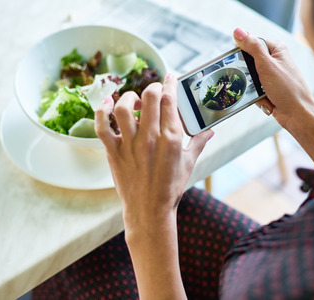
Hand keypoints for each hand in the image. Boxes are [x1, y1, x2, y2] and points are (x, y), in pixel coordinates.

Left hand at [95, 75, 212, 231]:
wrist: (150, 210)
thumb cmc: (171, 188)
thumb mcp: (189, 163)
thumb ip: (199, 143)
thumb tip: (210, 131)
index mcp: (171, 138)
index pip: (170, 100)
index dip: (170, 83)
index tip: (170, 77)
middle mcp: (150, 138)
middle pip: (149, 96)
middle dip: (153, 87)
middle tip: (155, 90)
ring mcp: (130, 145)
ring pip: (123, 107)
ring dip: (129, 97)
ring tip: (135, 102)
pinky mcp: (114, 152)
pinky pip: (102, 126)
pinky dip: (102, 111)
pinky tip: (108, 104)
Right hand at [234, 28, 313, 170]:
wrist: (298, 114)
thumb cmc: (288, 90)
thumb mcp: (267, 65)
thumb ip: (252, 47)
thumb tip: (238, 31)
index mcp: (277, 48)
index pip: (252, 43)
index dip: (244, 54)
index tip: (243, 64)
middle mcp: (276, 60)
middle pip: (249, 63)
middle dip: (249, 76)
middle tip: (257, 82)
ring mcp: (273, 75)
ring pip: (250, 79)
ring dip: (254, 89)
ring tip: (265, 94)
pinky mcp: (270, 88)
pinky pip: (255, 91)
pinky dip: (258, 97)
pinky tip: (268, 101)